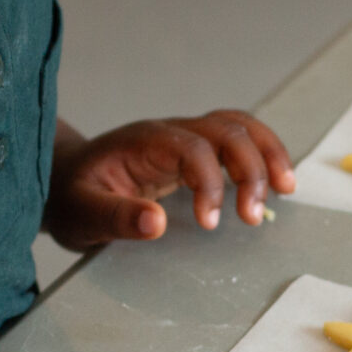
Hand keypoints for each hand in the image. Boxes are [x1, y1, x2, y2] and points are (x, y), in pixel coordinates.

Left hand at [44, 110, 296, 250]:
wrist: (64, 179)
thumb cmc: (71, 197)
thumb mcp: (82, 214)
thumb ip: (116, 217)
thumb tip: (157, 224)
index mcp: (143, 143)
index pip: (191, 148)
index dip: (209, 182)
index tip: (211, 224)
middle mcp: (169, 132)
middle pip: (225, 130)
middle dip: (249, 169)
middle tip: (252, 217)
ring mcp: (184, 137)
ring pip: (238, 126)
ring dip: (267, 154)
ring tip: (287, 189)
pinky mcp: (195, 150)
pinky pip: (237, 139)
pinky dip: (263, 154)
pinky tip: (277, 182)